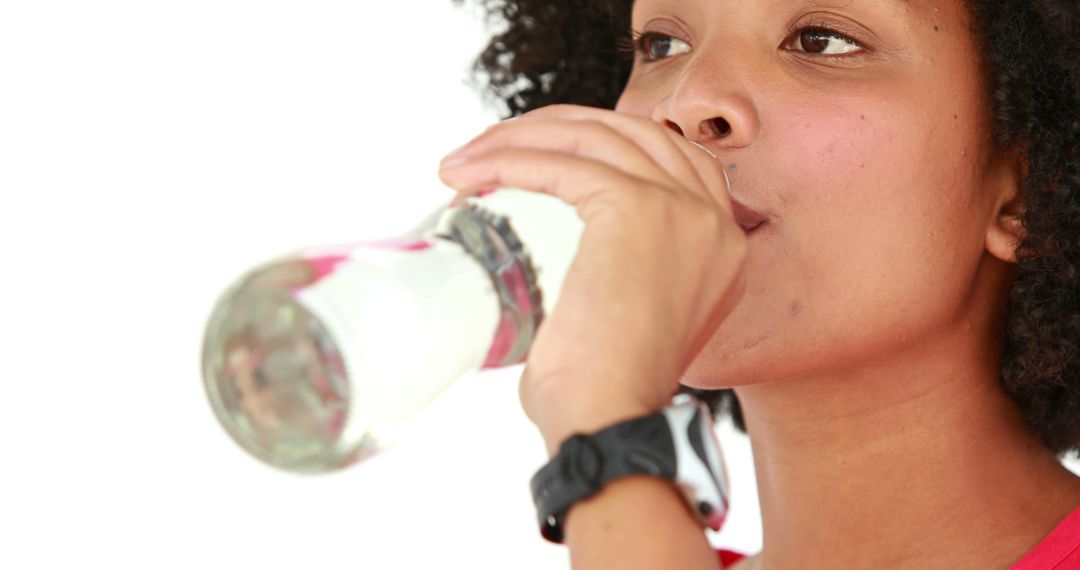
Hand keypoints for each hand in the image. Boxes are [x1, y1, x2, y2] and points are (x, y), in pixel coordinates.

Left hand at [438, 104, 747, 451]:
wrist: (608, 424)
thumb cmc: (601, 392)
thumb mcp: (628, 321)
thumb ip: (614, 276)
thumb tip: (547, 259)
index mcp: (718, 245)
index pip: (658, 159)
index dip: (592, 143)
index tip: (529, 156)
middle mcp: (712, 220)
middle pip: (628, 133)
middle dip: (552, 129)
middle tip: (488, 150)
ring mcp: (682, 210)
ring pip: (594, 137)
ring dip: (520, 137)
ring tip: (466, 160)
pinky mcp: (638, 210)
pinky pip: (564, 165)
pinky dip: (510, 161)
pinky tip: (471, 175)